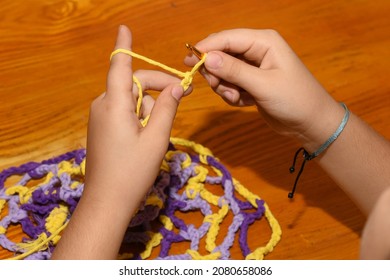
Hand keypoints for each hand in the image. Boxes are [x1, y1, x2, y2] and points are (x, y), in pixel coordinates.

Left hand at [52, 25, 184, 258]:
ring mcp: (99, 117)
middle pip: (133, 84)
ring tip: (157, 134)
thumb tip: (175, 86)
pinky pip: (124, 112)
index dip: (124, 46)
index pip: (120, 66)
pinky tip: (146, 137)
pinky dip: (140, 116)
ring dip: (149, 108)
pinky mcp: (101, 128)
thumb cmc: (133, 170)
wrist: (107, 201)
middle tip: (181, 98)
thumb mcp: (157, 138)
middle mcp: (103, 105)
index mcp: (114, 104)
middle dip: (156, 89)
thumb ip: (167, 107)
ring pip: (131, 100)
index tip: (124, 28)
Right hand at [185, 29, 343, 150]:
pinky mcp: (251, 83)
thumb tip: (207, 58)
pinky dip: (232, 95)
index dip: (206, 48)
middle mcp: (256, 51)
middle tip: (217, 86)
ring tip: (237, 98)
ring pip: (223, 72)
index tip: (188, 61)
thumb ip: (234, 70)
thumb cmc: (294, 99)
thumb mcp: (263, 84)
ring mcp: (253, 68)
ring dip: (225, 87)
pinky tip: (244, 102)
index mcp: (263, 42)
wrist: (310, 123)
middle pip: (222, 54)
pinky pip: (230, 84)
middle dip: (216, 72)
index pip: (227, 38)